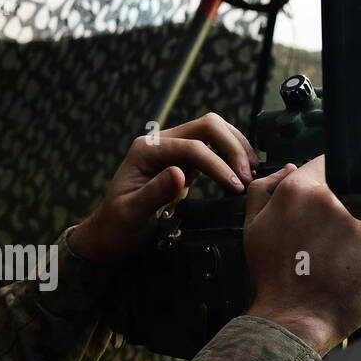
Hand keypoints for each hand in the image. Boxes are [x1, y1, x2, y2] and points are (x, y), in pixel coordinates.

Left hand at [69, 113, 256, 263]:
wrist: (110, 234)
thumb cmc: (117, 225)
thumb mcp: (131, 213)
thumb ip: (154, 193)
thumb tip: (180, 174)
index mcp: (146, 149)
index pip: (191, 145)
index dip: (217, 163)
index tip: (234, 185)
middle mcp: (161, 143)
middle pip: (207, 126)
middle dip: (232, 147)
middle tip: (247, 176)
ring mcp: (174, 150)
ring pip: (214, 133)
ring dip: (236, 149)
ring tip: (250, 174)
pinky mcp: (184, 163)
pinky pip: (213, 150)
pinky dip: (231, 158)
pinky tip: (241, 174)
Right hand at [242, 156, 360, 355]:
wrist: (294, 320)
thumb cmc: (274, 278)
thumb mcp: (253, 228)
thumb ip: (265, 190)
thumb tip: (287, 168)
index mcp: (298, 191)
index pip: (326, 164)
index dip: (326, 180)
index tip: (324, 199)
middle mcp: (332, 201)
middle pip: (347, 194)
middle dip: (339, 213)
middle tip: (323, 244)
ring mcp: (359, 224)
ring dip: (354, 238)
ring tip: (333, 264)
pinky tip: (348, 275)